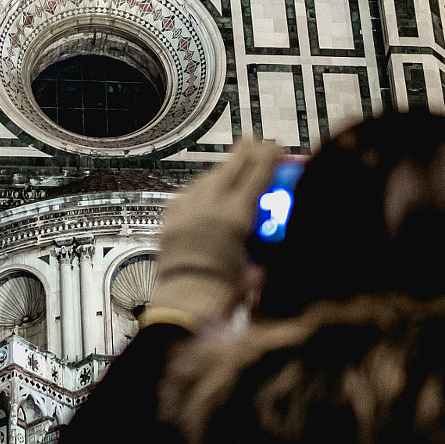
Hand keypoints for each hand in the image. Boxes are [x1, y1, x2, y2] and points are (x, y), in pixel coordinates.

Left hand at [149, 138, 283, 325]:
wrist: (185, 303)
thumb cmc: (225, 293)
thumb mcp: (255, 269)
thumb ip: (263, 251)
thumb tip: (271, 243)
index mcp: (236, 217)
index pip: (256, 177)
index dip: (267, 158)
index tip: (274, 145)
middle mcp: (210, 206)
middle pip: (229, 169)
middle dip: (243, 153)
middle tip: (253, 140)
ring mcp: (187, 210)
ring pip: (206, 179)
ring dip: (221, 171)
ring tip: (231, 165)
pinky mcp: (170, 219)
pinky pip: (187, 195)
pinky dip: (199, 190)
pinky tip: (205, 190)